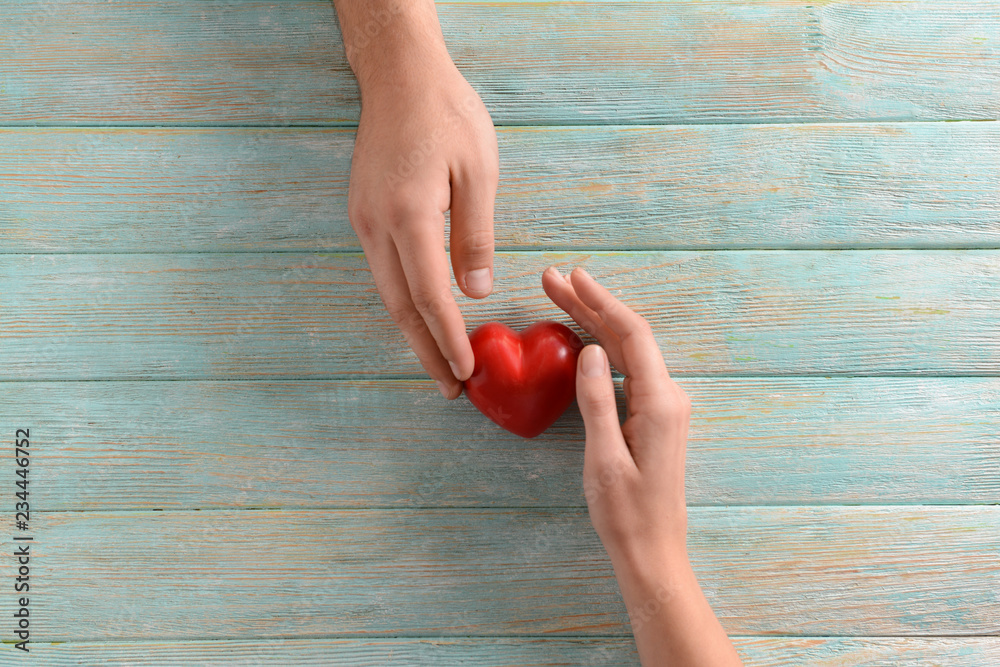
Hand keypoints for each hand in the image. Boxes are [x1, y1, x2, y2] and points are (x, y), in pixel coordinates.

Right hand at [344, 21, 498, 399]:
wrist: (400, 76)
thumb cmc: (447, 114)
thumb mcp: (478, 173)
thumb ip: (476, 237)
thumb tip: (476, 293)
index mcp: (409, 216)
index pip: (429, 296)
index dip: (448, 339)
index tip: (466, 372)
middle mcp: (377, 225)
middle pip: (400, 306)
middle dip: (426, 351)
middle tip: (450, 389)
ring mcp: (364, 220)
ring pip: (388, 292)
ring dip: (413, 330)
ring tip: (438, 362)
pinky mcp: (364, 213)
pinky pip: (384, 269)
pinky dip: (404, 301)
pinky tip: (422, 315)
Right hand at [543, 266, 741, 665]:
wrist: (652, 552)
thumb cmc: (626, 514)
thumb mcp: (603, 460)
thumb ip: (598, 402)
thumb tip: (592, 351)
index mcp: (659, 403)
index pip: (631, 336)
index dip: (601, 302)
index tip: (573, 277)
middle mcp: (667, 398)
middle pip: (629, 337)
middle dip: (591, 305)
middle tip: (554, 279)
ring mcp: (662, 407)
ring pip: (628, 351)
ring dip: (596, 322)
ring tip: (562, 297)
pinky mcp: (654, 418)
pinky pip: (628, 370)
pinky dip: (604, 347)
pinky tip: (584, 338)